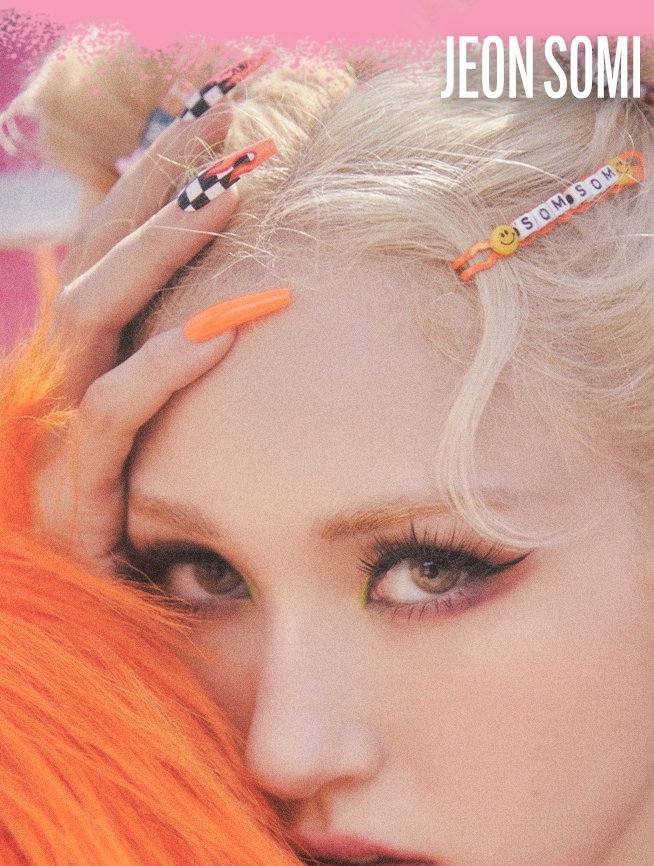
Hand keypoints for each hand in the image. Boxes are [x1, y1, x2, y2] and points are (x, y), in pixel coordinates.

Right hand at [34, 103, 248, 569]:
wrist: (119, 652)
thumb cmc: (176, 557)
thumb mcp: (195, 449)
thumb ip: (204, 372)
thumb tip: (279, 307)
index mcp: (89, 368)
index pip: (111, 248)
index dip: (154, 178)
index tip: (218, 113)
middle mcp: (64, 391)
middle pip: (98, 258)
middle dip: (158, 185)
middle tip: (229, 118)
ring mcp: (62, 441)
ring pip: (95, 318)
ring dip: (161, 253)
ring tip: (230, 194)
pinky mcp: (77, 502)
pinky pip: (112, 416)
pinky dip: (161, 370)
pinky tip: (217, 334)